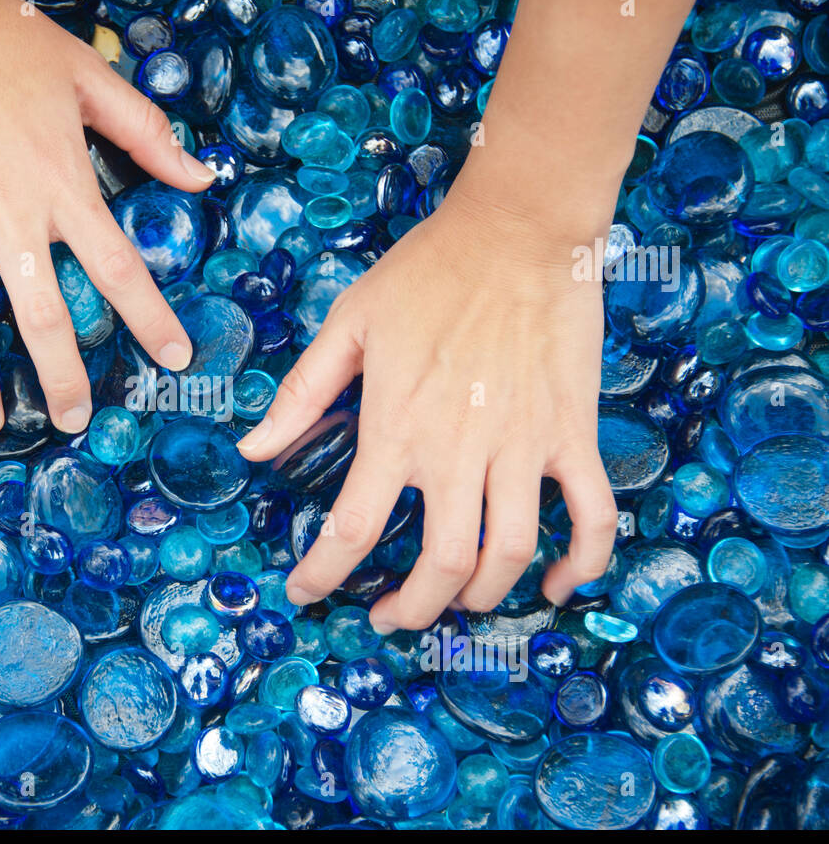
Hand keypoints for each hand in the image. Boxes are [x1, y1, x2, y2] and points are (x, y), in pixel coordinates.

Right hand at [0, 0, 211, 433]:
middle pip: (45, 322)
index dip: (153, 322)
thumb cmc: (2, 37)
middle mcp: (7, 221)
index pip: (121, 272)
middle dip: (64, 381)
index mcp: (63, 187)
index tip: (174, 360)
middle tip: (73, 421)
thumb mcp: (89, 77)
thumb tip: (202, 176)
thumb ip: (148, 133)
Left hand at [236, 187, 618, 631]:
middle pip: (439, 567)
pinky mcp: (571, 434)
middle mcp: (458, 452)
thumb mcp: (348, 324)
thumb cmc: (428, 272)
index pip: (352, 530)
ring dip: (482, 597)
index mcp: (396, 428)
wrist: (519, 228)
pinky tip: (556, 585)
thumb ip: (300, 393)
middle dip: (412, 610)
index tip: (307, 592)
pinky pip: (591, 516)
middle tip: (392, 614)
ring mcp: (523, 447)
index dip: (323, 576)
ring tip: (457, 602)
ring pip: (509, 555)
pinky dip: (582, 564)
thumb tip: (252, 449)